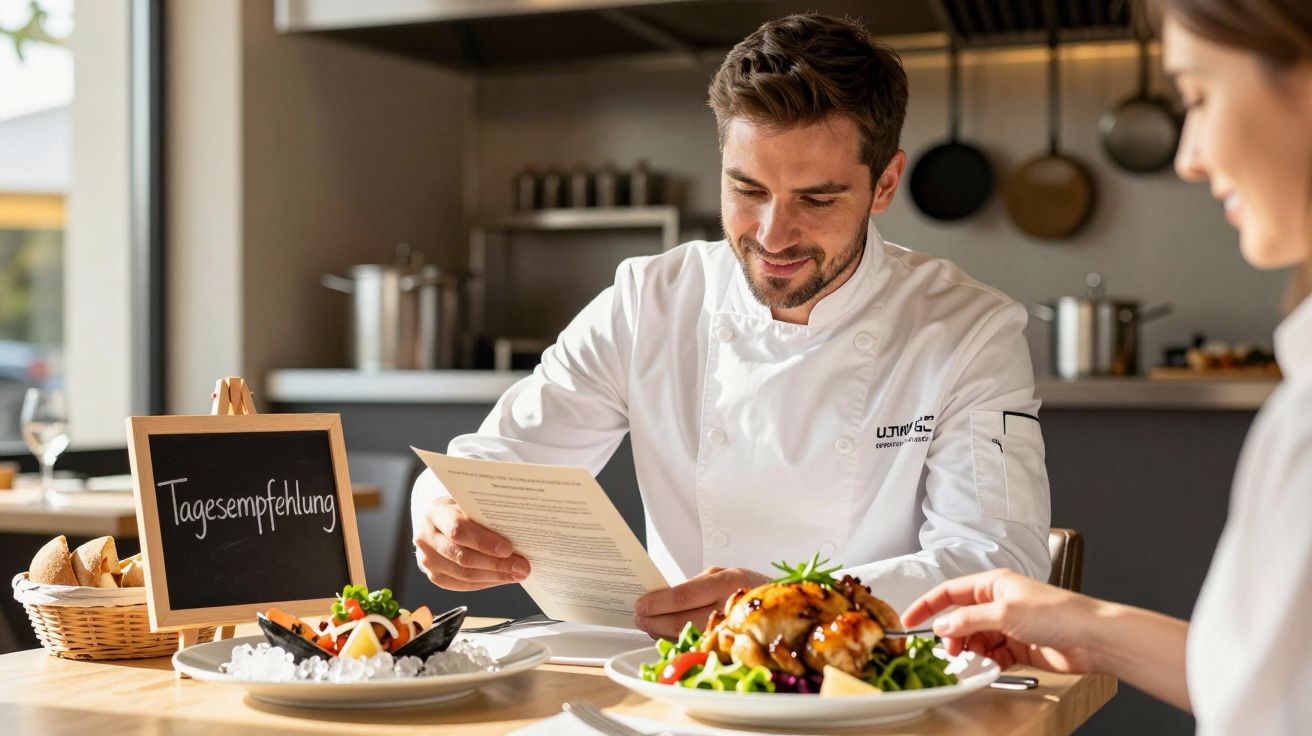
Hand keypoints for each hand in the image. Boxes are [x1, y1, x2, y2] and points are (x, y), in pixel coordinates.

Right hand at [413, 497, 531, 591]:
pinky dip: (485, 583)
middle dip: (496, 564)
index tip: (508, 549)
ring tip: (516, 574)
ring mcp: (427, 559)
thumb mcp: (469, 505)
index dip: (484, 542)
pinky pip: (462, 585)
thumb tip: (519, 533)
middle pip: (462, 556)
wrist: (438, 521)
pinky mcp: (434, 575)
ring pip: (463, 574)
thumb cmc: (459, 510)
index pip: (458, 530)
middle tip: (521, 567)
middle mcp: (426, 537)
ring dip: (494, 576)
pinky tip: (502, 578)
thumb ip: (485, 516)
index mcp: (435, 513)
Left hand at [634, 566, 767, 639]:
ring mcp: (730, 630)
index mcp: (726, 582)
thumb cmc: (748, 587)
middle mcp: (728, 606)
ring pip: (686, 636)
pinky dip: (677, 640)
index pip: (682, 596)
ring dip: (661, 632)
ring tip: (648, 624)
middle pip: (681, 620)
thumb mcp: (724, 575)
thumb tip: (662, 598)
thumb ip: (696, 586)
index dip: (657, 603)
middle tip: (639, 617)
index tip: (640, 605)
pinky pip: (696, 646)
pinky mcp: (731, 648)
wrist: (785, 607)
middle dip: (653, 620)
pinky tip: (667, 634)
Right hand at [901, 568, 1102, 673]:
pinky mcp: (1018, 646)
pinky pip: (992, 655)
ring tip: (974, 662)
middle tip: (950, 652)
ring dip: (971, 652)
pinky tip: (990, 667)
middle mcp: (998, 602)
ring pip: (975, 639)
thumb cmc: (1056, 613)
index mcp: (992, 584)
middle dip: (952, 636)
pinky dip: (987, 662)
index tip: (909, 621)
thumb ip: (968, 620)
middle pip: (961, 619)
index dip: (927, 606)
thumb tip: (942, 626)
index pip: (949, 592)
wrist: (1091, 638)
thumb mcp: (1003, 613)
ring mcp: (1008, 625)